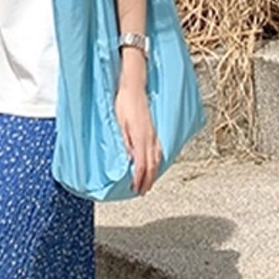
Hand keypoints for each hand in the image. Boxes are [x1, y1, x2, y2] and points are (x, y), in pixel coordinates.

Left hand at [115, 79, 161, 194]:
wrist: (133, 88)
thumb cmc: (124, 103)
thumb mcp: (120, 123)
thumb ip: (125, 142)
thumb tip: (129, 159)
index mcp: (141, 137)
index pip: (142, 163)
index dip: (139, 178)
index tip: (135, 187)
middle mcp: (150, 137)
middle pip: (152, 164)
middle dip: (148, 180)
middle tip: (142, 191)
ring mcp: (153, 133)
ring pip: (157, 158)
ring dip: (154, 173)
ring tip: (149, 183)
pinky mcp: (153, 130)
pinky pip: (158, 150)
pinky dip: (157, 161)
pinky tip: (155, 163)